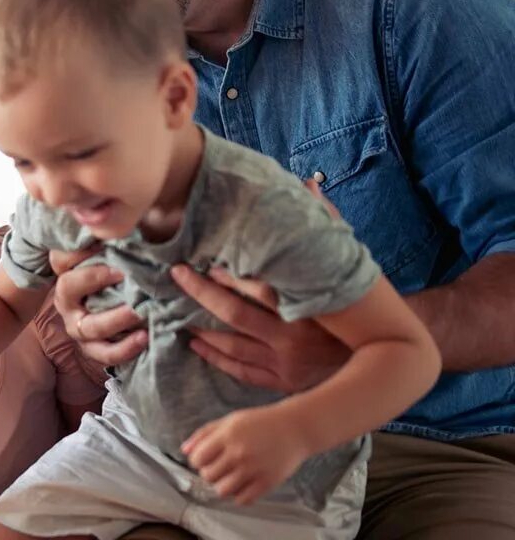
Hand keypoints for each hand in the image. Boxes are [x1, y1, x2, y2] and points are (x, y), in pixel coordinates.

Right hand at [51, 247, 148, 366]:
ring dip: (116, 319)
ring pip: (90, 326)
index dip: (78, 248)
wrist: (118, 311)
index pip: (61, 258)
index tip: (103, 242)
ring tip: (139, 311)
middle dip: (95, 279)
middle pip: (68, 287)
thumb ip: (110, 241)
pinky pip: (105, 354)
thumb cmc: (117, 274)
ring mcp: (79, 327)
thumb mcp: (112, 255)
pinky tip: (144, 337)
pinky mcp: (93, 349)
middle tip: (123, 274)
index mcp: (67, 274)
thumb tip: (121, 223)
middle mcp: (67, 301)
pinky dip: (125, 348)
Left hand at [169, 179, 350, 393]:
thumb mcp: (347, 262)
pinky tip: (196, 343)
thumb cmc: (358, 302)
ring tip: (176, 309)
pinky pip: (241, 371)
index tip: (205, 261)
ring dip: (202, 327)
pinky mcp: (283, 382)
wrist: (388, 355)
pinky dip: (216, 357)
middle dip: (202, 294)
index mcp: (309, 306)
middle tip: (178, 276)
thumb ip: (327, 223)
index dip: (229, 275)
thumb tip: (307, 183)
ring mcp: (287, 364)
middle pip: (236, 314)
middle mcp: (294, 338)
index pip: (261, 287)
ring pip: (233, 345)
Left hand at [182, 406, 309, 504]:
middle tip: (219, 467)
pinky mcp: (267, 482)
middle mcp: (239, 453)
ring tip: (229, 476)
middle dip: (209, 473)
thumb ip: (204, 434)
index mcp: (227, 435)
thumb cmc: (260, 422)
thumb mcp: (230, 420)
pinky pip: (243, 500)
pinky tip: (243, 483)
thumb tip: (184, 450)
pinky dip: (239, 495)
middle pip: (208, 476)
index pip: (197, 459)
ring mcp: (253, 469)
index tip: (204, 459)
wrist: (294, 428)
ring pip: (222, 491)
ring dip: (222, 485)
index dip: (197, 461)